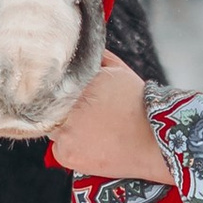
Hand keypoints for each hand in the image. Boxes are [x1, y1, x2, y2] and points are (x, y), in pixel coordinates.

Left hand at [45, 54, 172, 183]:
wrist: (154, 142)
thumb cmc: (140, 107)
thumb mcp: (120, 71)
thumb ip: (98, 59)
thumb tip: (82, 49)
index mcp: (77, 84)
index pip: (51, 83)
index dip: (59, 89)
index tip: (68, 95)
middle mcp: (66, 107)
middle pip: (49, 106)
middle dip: (63, 109)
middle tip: (84, 115)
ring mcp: (64, 132)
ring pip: (52, 128)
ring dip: (65, 129)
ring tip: (91, 130)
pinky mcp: (66, 153)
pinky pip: (59, 149)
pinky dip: (71, 147)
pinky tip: (91, 144)